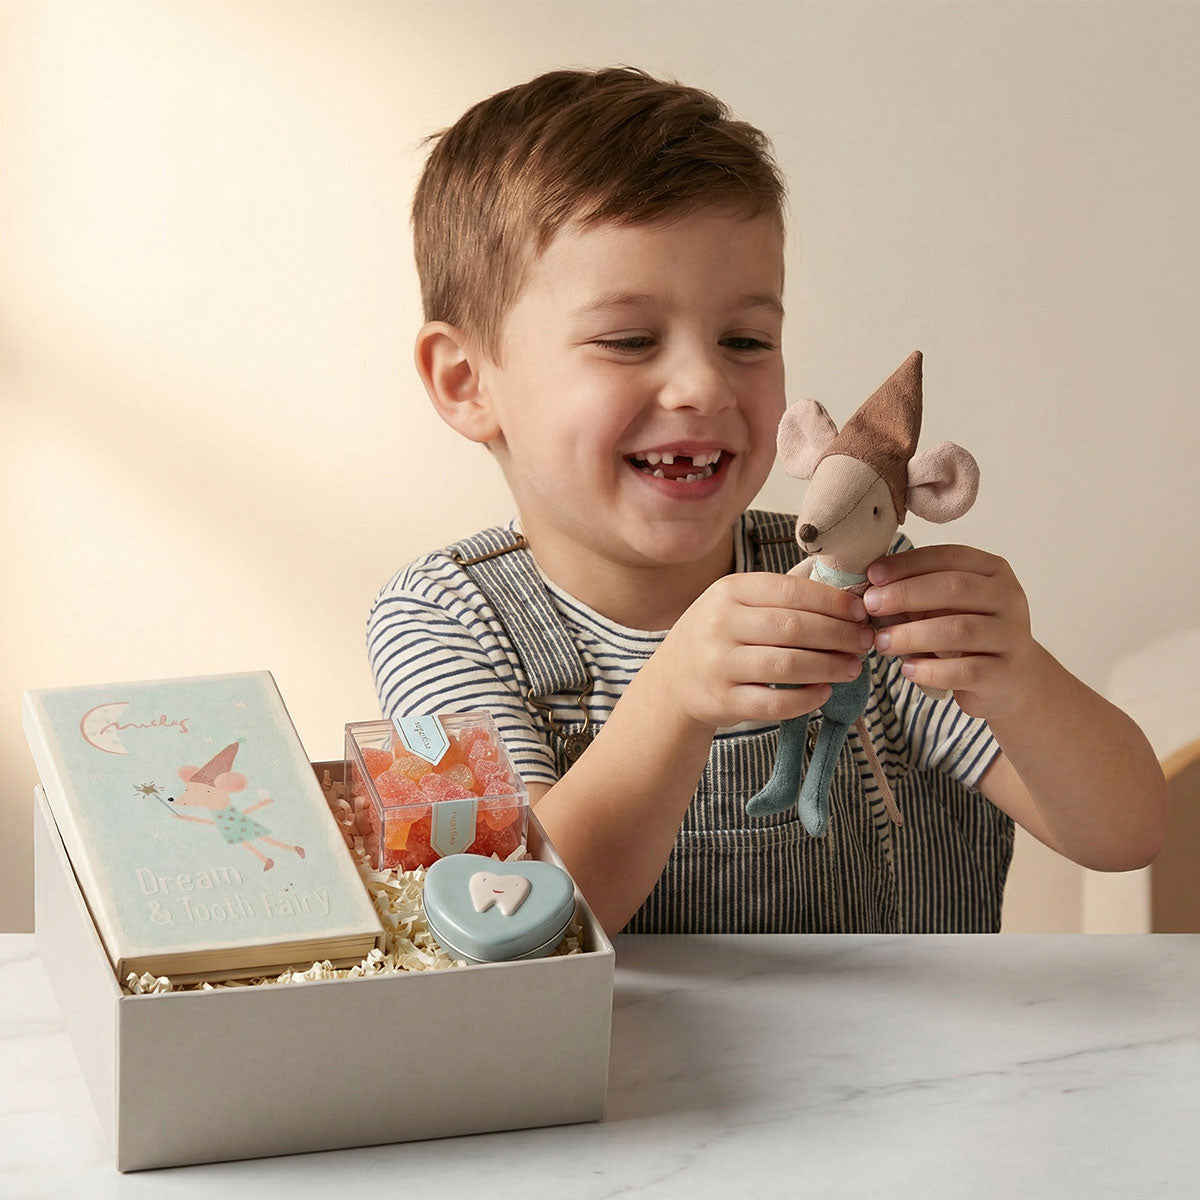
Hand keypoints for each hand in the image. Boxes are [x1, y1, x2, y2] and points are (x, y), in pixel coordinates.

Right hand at [650, 572, 873, 732]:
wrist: (672, 682)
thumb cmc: (718, 636)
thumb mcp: (736, 602)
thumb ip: (781, 594)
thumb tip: (845, 592)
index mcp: (729, 591)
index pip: (790, 591)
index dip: (832, 602)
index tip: (860, 612)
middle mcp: (720, 624)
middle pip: (794, 627)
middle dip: (839, 635)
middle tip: (864, 642)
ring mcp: (719, 664)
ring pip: (788, 665)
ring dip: (830, 667)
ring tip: (852, 667)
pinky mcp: (723, 701)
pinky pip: (775, 703)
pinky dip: (807, 699)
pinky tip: (824, 692)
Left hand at [863, 544, 1041, 720]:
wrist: (1012, 679)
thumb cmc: (967, 634)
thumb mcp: (945, 606)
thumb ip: (916, 592)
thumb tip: (870, 585)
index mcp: (993, 571)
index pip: (949, 557)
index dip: (908, 564)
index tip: (872, 575)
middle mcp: (1008, 598)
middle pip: (954, 588)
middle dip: (905, 594)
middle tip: (870, 605)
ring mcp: (1011, 635)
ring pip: (958, 630)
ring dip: (912, 635)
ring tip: (881, 642)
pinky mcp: (1006, 672)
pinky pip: (966, 670)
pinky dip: (931, 670)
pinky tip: (907, 670)